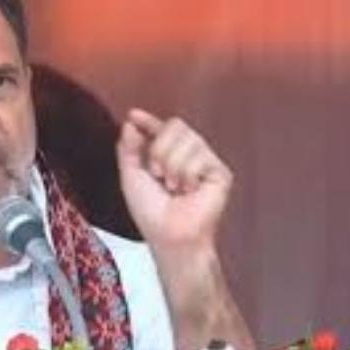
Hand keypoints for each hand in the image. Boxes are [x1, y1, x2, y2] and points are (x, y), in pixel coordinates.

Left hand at [116, 108, 232, 248]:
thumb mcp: (131, 176)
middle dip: (158, 150)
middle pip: (175, 126)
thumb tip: (131, 122)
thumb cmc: (151, 213)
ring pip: (187, 139)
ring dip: (172, 165)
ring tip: (173, 187)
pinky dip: (187, 174)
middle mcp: (188, 155)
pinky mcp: (220, 172)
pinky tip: (189, 190)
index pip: (161, 127)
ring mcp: (205, 162)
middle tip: (158, 175)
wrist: (168, 234)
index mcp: (167, 155)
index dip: (148, 120)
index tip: (134, 115)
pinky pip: (200, 156)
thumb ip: (129, 148)